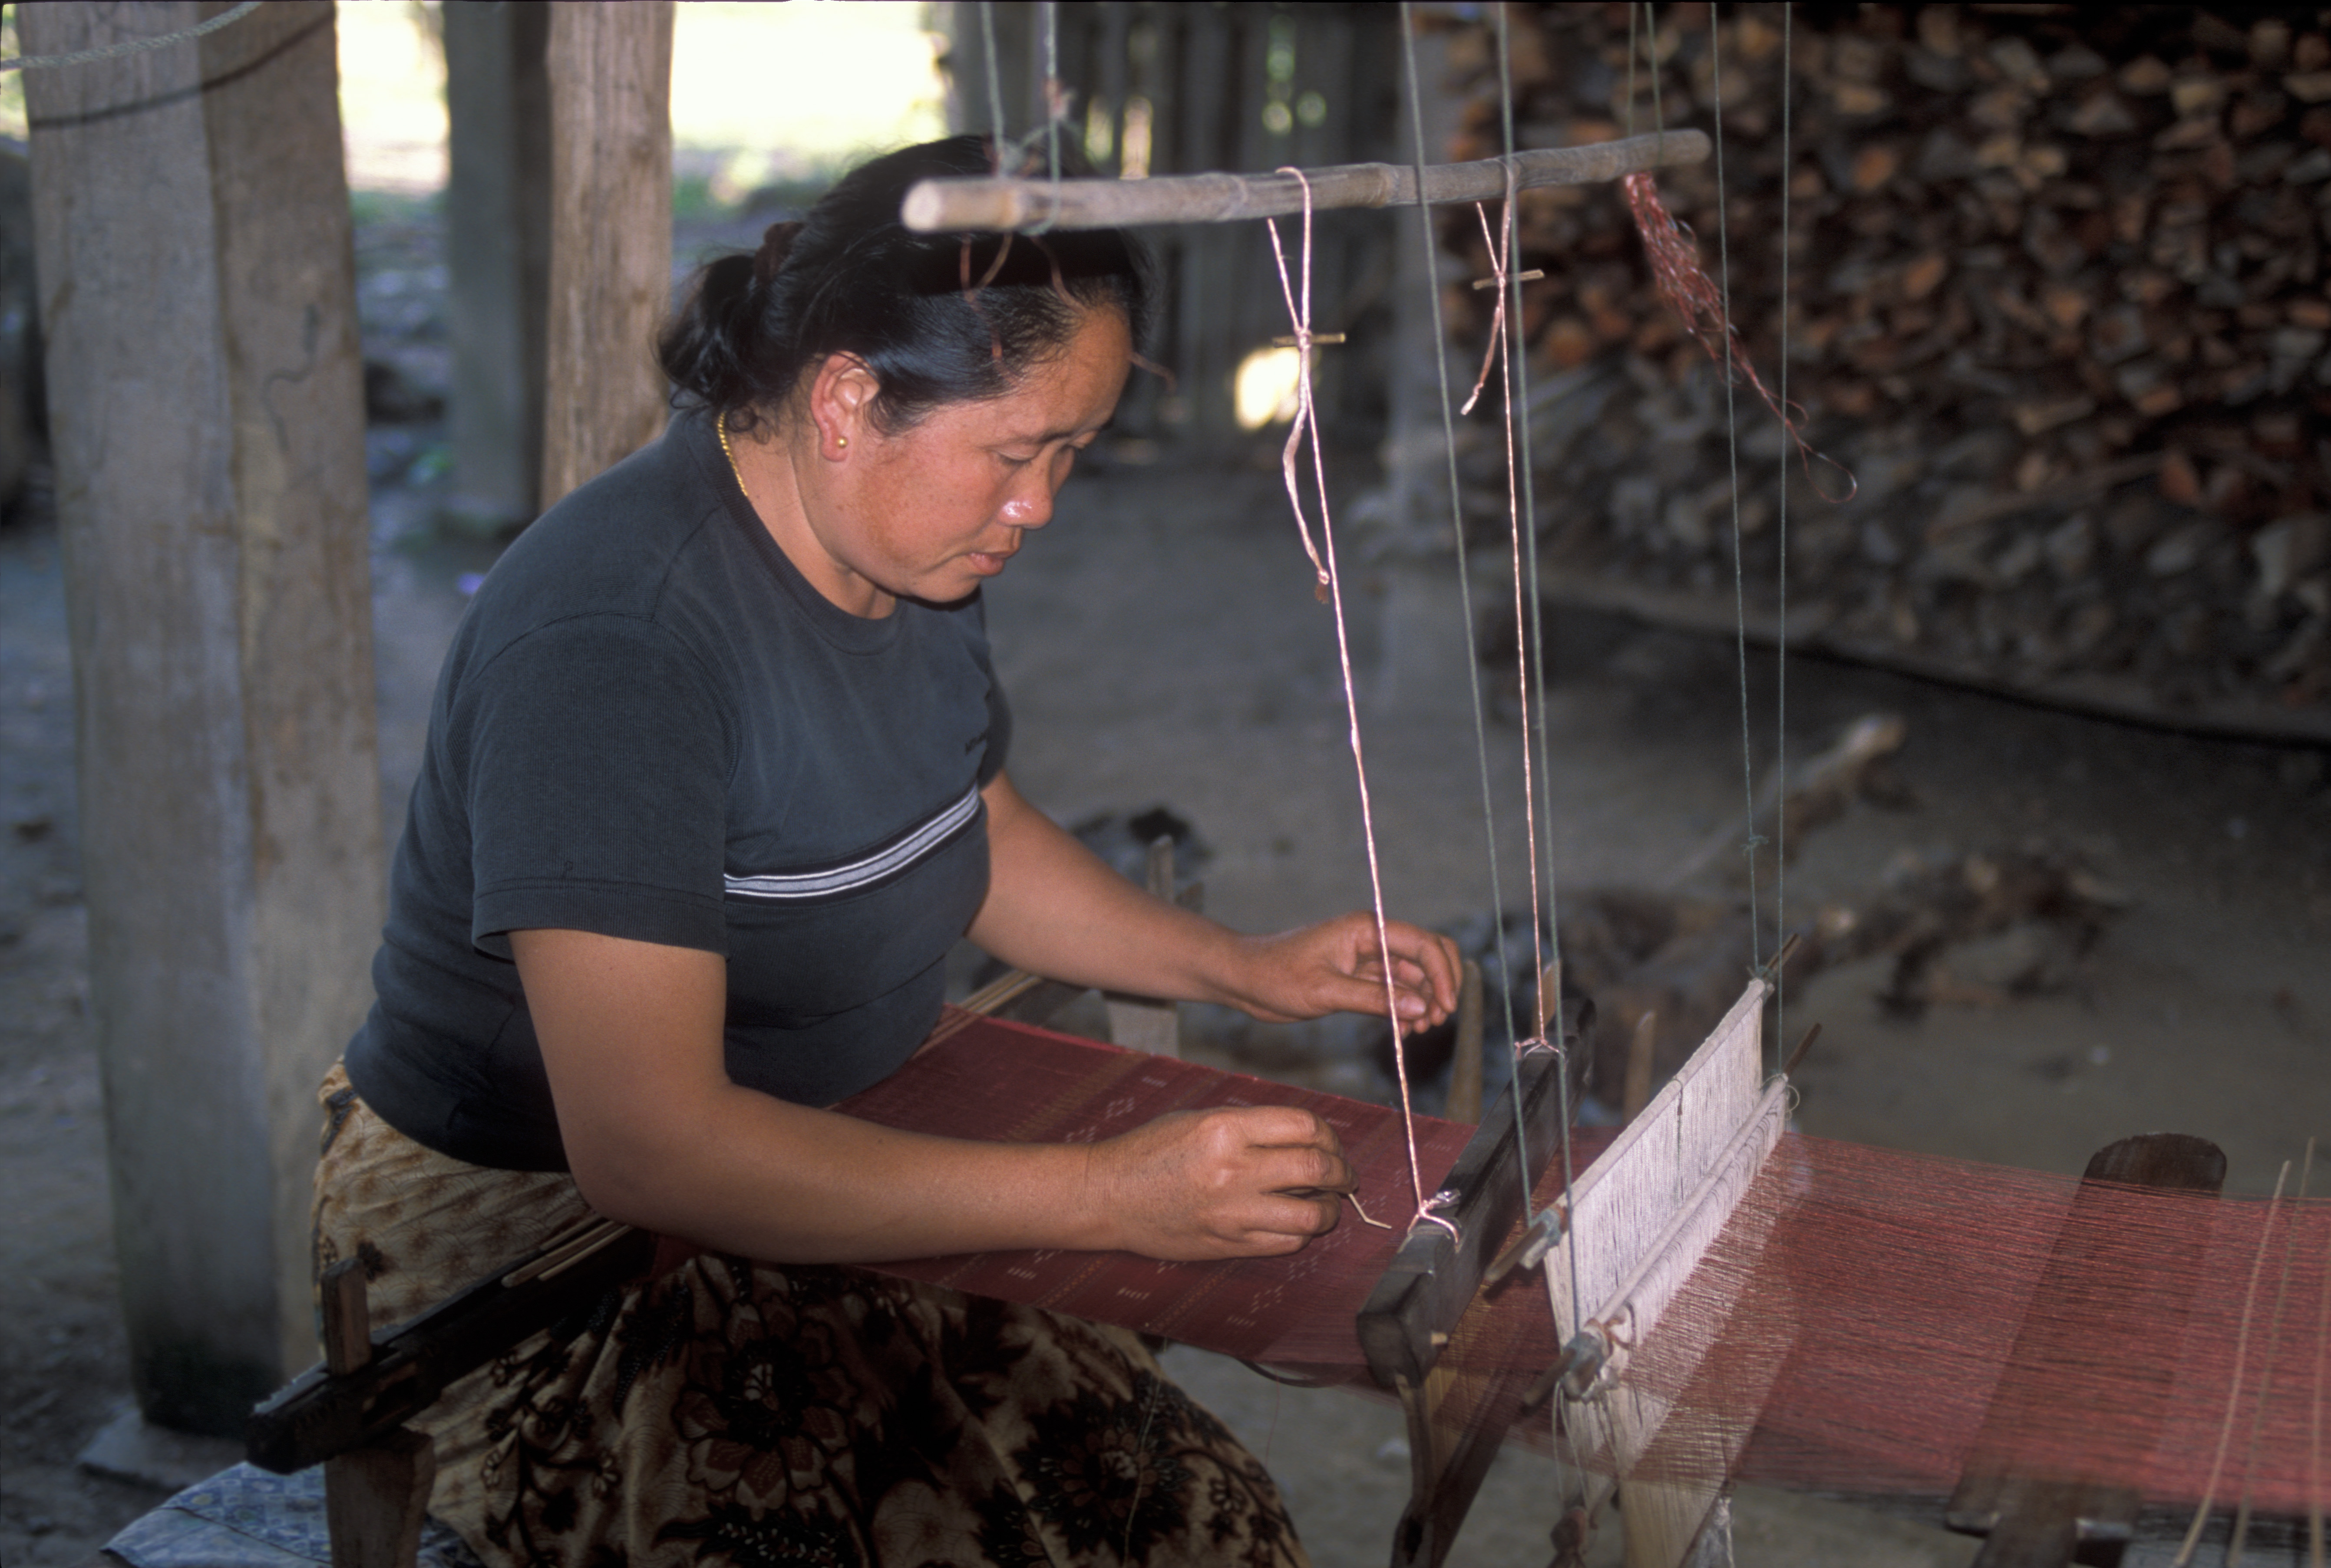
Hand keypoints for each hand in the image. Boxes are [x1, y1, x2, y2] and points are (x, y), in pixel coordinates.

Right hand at [1086, 1106, 1353, 1260]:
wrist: (1108, 1196)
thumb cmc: (1152, 1150)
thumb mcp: (1200, 1118)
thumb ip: (1252, 1125)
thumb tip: (1306, 1135)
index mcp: (1226, 1129)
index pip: (1304, 1126)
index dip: (1329, 1134)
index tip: (1330, 1142)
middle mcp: (1233, 1170)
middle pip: (1317, 1169)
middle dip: (1342, 1171)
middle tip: (1344, 1174)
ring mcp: (1232, 1213)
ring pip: (1311, 1215)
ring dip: (1330, 1208)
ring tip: (1328, 1202)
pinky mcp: (1228, 1245)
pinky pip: (1286, 1243)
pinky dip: (1302, 1233)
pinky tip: (1297, 1222)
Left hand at [1219, 912, 1462, 1030]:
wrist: (1245, 979)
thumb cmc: (1276, 976)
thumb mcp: (1325, 991)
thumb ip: (1374, 999)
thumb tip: (1420, 1006)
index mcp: (1366, 929)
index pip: (1422, 944)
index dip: (1442, 974)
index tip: (1445, 1007)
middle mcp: (1372, 939)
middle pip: (1426, 957)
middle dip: (1438, 987)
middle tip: (1433, 1021)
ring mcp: (1368, 959)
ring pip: (1413, 977)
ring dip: (1423, 1002)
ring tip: (1417, 1031)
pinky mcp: (1360, 979)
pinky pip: (1395, 991)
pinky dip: (1405, 1009)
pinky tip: (1403, 1030)